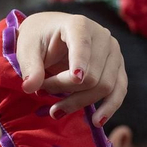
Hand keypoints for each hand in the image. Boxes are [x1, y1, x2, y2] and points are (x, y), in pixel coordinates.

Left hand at [15, 12, 129, 124]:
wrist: (52, 35)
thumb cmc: (39, 39)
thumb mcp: (27, 49)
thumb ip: (29, 67)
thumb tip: (29, 88)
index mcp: (79, 25)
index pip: (82, 46)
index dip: (80, 63)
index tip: (75, 80)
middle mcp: (103, 36)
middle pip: (92, 74)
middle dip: (65, 89)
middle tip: (42, 93)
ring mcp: (114, 53)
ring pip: (105, 86)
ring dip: (80, 102)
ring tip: (56, 111)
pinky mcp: (118, 68)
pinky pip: (119, 91)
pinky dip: (108, 108)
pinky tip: (97, 121)